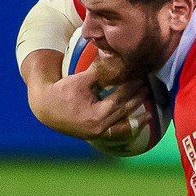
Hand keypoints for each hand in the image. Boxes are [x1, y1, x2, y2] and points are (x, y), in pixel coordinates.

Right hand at [27, 62, 147, 141]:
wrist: (46, 109)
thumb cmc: (62, 92)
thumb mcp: (81, 80)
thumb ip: (100, 72)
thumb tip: (117, 59)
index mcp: (95, 115)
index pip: (119, 100)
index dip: (130, 88)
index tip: (140, 79)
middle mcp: (98, 128)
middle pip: (123, 112)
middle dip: (136, 100)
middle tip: (147, 88)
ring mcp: (97, 134)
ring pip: (122, 126)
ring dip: (136, 119)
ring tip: (149, 114)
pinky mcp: (95, 136)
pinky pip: (115, 134)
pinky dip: (126, 130)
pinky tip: (136, 126)